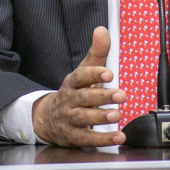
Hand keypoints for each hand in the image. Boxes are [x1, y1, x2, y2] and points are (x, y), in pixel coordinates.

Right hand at [32, 26, 125, 146]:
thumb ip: (97, 52)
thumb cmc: (74, 92)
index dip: (94, 74)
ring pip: (84, 118)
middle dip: (102, 97)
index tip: (109, 74)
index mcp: (73, 82)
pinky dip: (103, 139)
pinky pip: (86, 138)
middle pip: (84, 98)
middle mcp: (70, 100)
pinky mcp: (72, 136)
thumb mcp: (84, 71)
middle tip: (121, 96)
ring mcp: (69, 118)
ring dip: (101, 117)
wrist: (49, 118)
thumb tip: (102, 30)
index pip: (81, 76)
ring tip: (117, 115)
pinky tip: (118, 136)